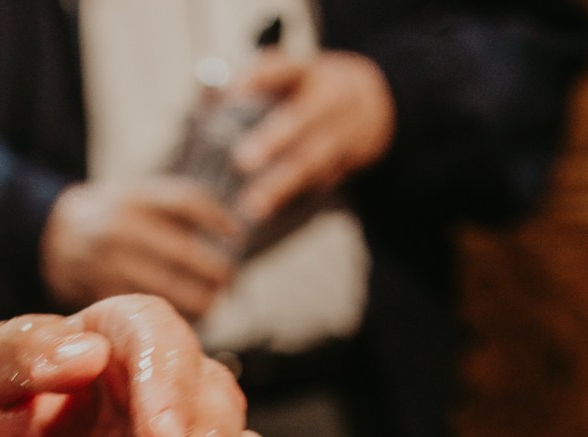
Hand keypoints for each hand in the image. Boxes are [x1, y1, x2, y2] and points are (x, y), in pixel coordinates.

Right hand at [41, 178, 239, 319]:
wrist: (53, 236)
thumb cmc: (110, 217)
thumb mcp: (137, 195)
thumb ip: (177, 208)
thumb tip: (230, 232)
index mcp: (132, 198)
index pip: (185, 202)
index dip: (216, 218)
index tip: (235, 233)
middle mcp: (119, 228)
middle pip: (182, 253)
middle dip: (214, 271)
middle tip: (228, 280)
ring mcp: (107, 263)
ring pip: (167, 287)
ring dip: (199, 300)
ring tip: (213, 302)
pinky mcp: (99, 293)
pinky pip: (145, 309)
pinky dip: (171, 315)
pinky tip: (185, 316)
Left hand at [232, 50, 394, 224]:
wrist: (377, 104)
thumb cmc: (315, 89)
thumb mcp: (295, 74)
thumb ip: (256, 80)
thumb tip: (210, 93)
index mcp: (311, 73)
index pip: (287, 70)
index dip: (262, 77)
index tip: (235, 89)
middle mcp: (331, 101)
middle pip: (304, 120)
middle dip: (274, 140)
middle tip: (242, 161)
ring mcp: (344, 134)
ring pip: (313, 161)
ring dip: (283, 185)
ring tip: (253, 206)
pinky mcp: (349, 162)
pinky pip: (322, 182)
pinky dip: (297, 200)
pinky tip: (271, 216)